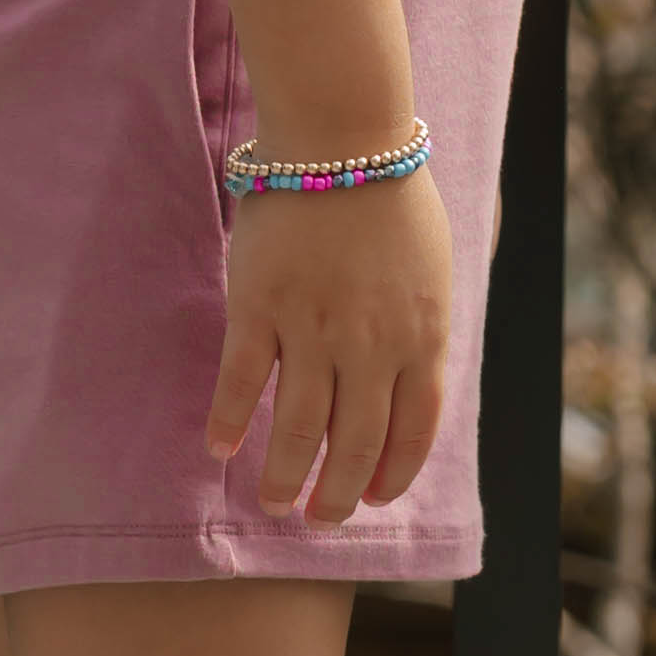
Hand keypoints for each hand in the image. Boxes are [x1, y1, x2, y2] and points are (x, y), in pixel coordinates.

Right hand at [206, 166, 452, 525]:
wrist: (343, 137)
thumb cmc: (392, 197)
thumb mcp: (435, 270)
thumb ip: (426, 328)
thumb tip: (420, 381)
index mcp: (423, 337)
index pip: (413, 432)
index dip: (391, 474)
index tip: (371, 498)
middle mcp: (372, 345)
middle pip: (356, 444)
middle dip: (335, 494)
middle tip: (317, 518)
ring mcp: (315, 328)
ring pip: (299, 427)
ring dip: (284, 475)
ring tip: (271, 500)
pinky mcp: (261, 307)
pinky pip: (244, 381)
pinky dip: (231, 421)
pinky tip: (221, 448)